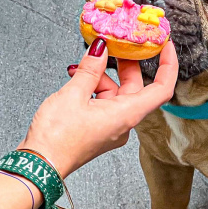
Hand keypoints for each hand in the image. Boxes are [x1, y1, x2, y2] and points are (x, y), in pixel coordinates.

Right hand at [18, 38, 177, 176]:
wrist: (39, 164)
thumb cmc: (57, 138)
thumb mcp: (73, 94)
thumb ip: (91, 69)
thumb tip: (101, 49)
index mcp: (127, 114)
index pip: (162, 89)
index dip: (168, 65)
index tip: (165, 45)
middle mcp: (124, 123)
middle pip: (136, 87)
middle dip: (124, 65)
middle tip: (114, 45)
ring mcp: (112, 128)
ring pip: (116, 93)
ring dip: (101, 76)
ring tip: (81, 67)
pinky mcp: (99, 130)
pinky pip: (104, 103)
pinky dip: (94, 88)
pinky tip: (78, 79)